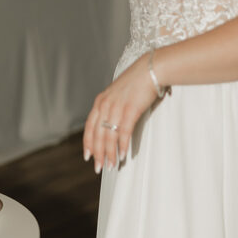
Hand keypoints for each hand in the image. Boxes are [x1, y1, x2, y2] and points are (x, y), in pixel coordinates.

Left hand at [83, 54, 157, 171]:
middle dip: (98, 153)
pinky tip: (123, 155)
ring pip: (109, 136)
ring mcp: (117, 107)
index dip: (88, 142)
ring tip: (112, 165)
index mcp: (100, 101)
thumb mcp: (117, 93)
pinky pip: (123, 132)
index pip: (89, 126)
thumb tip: (111, 125)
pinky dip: (122, 145)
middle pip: (97, 134)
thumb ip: (111, 107)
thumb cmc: (136, 82)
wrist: (150, 70)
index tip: (87, 156)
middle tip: (99, 168)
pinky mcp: (130, 110)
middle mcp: (105, 105)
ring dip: (110, 153)